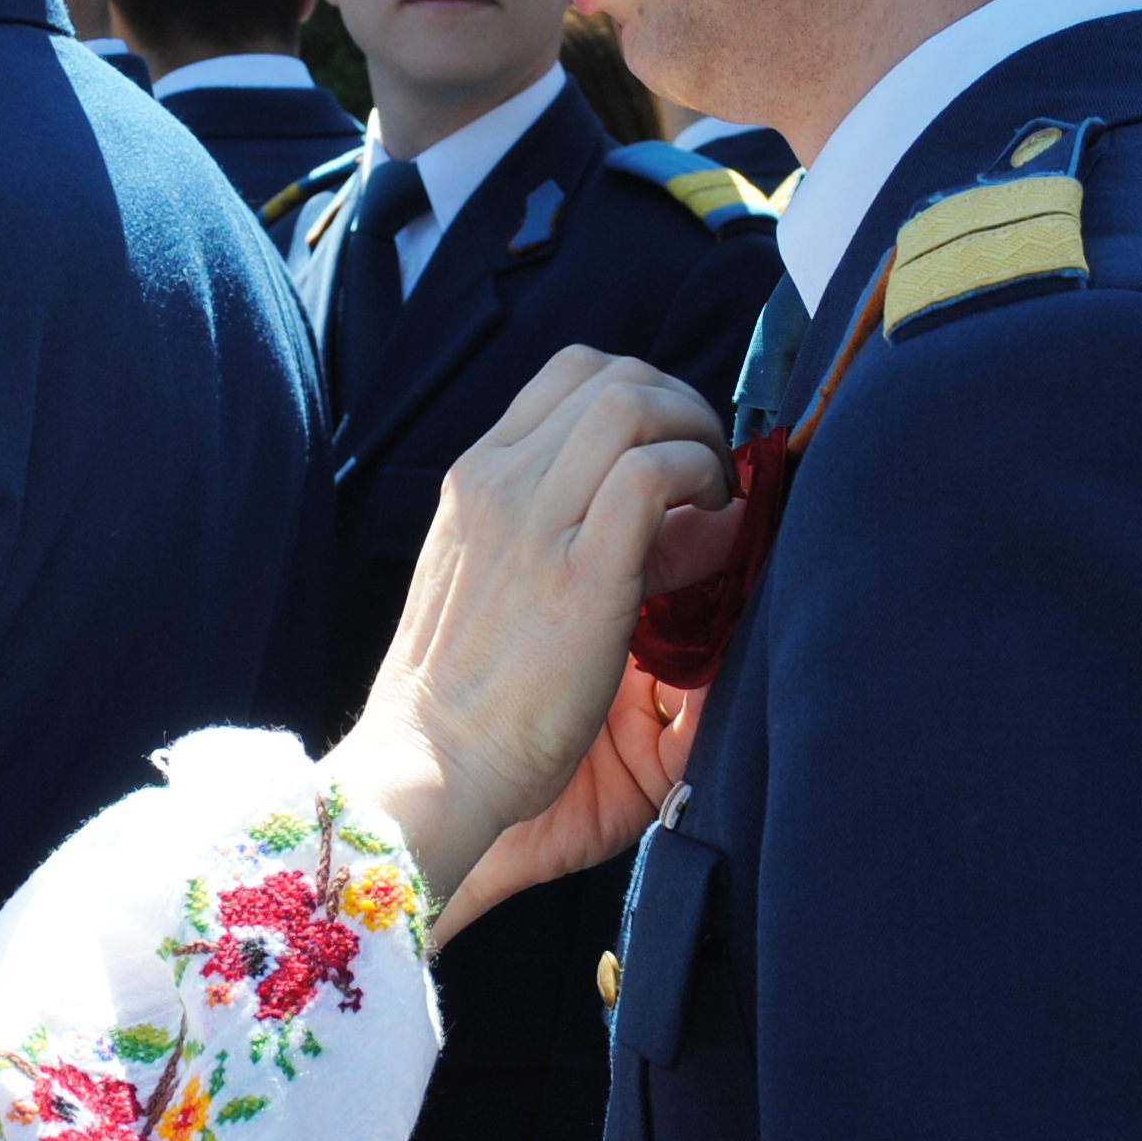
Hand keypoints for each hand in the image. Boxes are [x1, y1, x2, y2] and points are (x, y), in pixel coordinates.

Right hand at [323, 348, 728, 910]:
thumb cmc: (466, 697)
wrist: (428, 766)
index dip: (642, 393)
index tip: (672, 449)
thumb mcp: (495, 585)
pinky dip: (698, 478)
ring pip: (632, 403)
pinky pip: (652, 474)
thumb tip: (673, 515)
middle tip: (707, 470)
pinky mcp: (579, 573)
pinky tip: (712, 526)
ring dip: (695, 433)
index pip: (569, 374)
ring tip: (714, 494)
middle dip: (680, 403)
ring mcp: (533, 522)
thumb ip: (564, 535)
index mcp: (474, 480)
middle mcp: (498, 483)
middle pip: (610, 374)